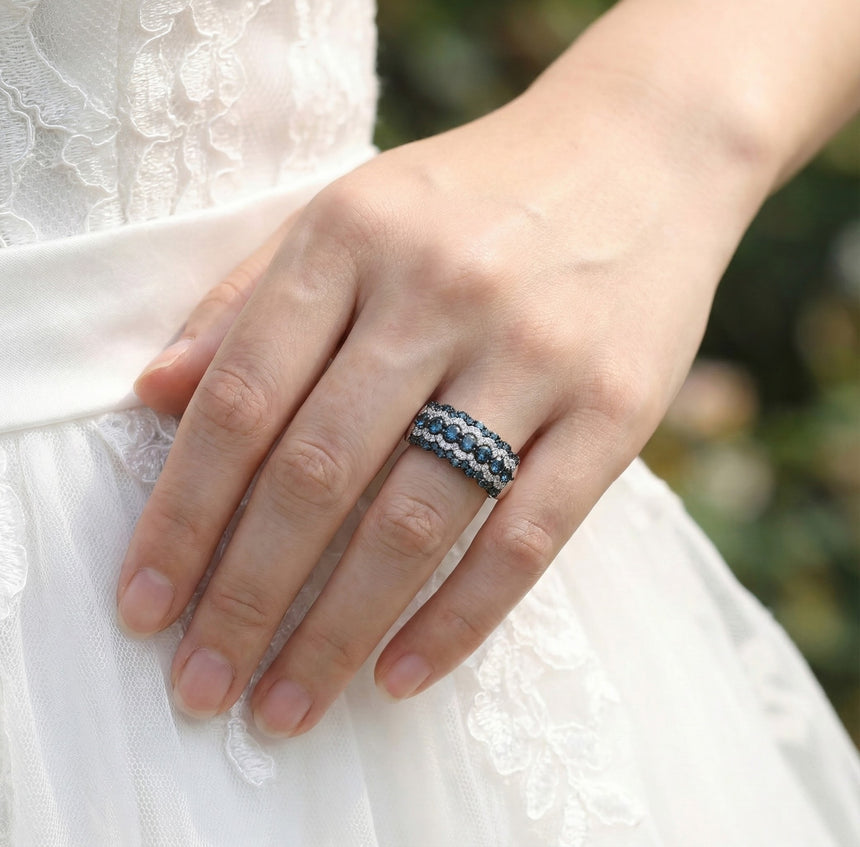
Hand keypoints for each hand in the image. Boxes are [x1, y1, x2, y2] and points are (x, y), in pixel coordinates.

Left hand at [120, 71, 766, 737]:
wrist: (640, 155)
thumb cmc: (479, 197)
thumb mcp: (354, 210)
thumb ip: (252, 298)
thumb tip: (155, 395)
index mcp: (354, 236)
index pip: (241, 398)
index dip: (181, 514)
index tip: (145, 604)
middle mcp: (440, 292)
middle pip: (317, 474)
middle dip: (245, 596)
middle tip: (204, 684)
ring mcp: (535, 354)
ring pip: (416, 520)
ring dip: (337, 632)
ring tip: (286, 704)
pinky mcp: (616, 410)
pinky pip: (525, 538)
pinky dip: (458, 622)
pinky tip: (400, 676)